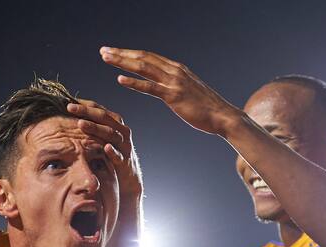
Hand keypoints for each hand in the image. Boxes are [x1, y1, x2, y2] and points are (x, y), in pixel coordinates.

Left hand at [66, 99, 142, 199]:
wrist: (127, 176)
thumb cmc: (109, 154)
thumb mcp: (101, 138)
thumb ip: (90, 127)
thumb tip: (68, 115)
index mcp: (115, 122)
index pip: (98, 109)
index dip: (83, 104)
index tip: (67, 101)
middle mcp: (121, 131)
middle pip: (104, 117)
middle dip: (86, 111)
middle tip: (69, 108)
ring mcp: (124, 145)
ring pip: (111, 133)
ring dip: (95, 128)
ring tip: (80, 124)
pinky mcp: (125, 160)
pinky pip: (119, 155)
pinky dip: (112, 151)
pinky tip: (106, 148)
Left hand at [100, 47, 240, 136]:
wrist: (223, 117)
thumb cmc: (206, 108)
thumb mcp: (189, 91)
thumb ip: (176, 86)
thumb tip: (166, 86)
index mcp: (177, 69)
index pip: (149, 57)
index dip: (130, 53)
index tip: (114, 52)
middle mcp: (174, 71)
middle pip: (143, 57)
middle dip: (121, 53)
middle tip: (103, 51)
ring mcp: (174, 82)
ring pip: (143, 68)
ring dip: (122, 62)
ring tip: (106, 59)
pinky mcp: (174, 96)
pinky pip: (150, 87)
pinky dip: (134, 82)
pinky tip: (120, 79)